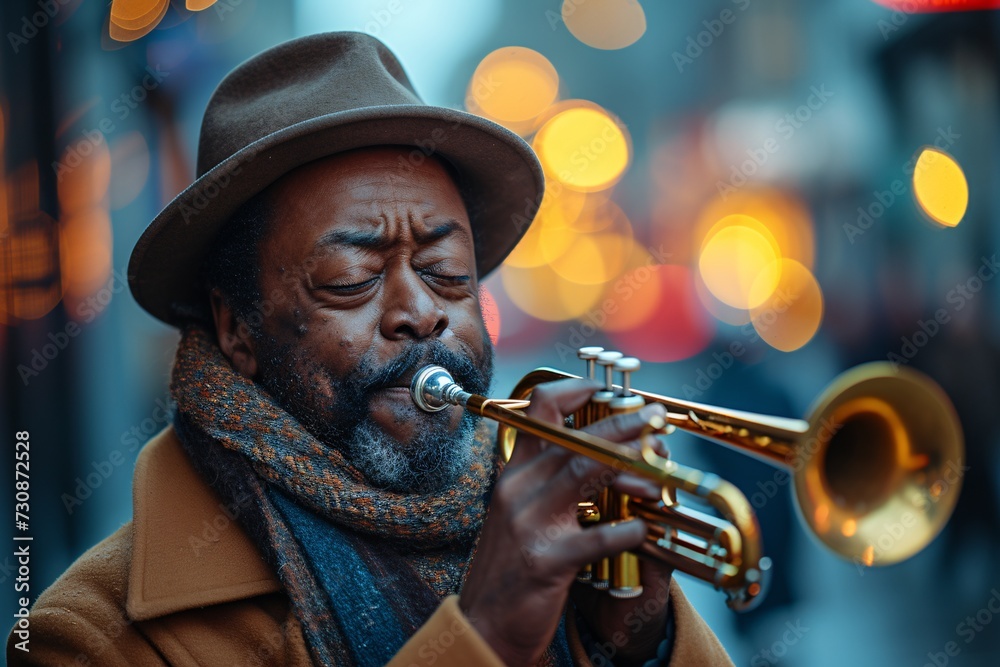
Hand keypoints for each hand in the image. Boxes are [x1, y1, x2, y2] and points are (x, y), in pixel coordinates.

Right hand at [458, 379, 669, 665]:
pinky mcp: (545, 560)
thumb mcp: (522, 512)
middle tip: (655, 414)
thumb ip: (552, 479)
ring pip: (586, 472)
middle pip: (576, 437)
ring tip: (660, 462)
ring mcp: (529, 522)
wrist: (484, 624)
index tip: (612, 391)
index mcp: (514, 472)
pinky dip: (625, 530)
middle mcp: (518, 488)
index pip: (541, 408)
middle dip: (623, 420)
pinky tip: (640, 530)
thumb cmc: (512, 566)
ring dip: (632, 462)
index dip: (578, 390)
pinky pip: (596, 537)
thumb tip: (606, 451)